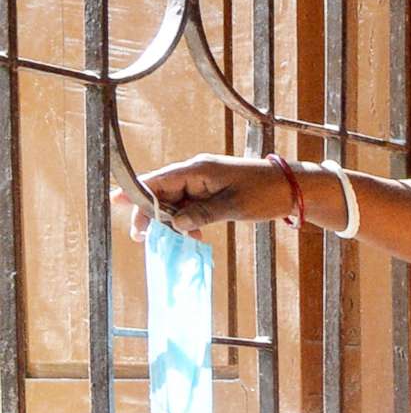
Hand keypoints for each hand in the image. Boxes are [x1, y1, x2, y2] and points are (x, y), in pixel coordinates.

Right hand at [114, 154, 297, 240]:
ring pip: (176, 201)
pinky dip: (188, 221)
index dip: (135, 192)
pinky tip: (192, 237)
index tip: (115, 202)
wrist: (294, 188)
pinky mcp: (214, 192)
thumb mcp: (233, 206)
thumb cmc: (265, 193)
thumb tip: (175, 225)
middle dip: (150, 213)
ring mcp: (205, 183)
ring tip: (164, 242)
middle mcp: (196, 173)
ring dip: (170, 220)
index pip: (157, 180)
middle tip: (140, 237)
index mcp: (197, 170)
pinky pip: (192, 206)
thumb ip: (202, 214)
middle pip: (162, 192)